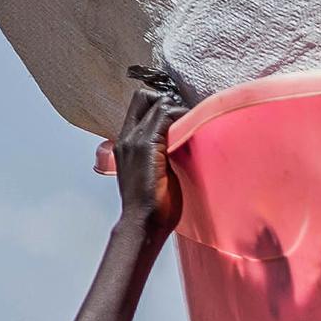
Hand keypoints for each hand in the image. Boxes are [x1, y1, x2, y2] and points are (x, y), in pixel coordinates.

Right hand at [110, 78, 184, 239]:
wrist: (143, 223)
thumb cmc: (153, 206)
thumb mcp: (153, 173)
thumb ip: (159, 156)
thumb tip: (180, 146)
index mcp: (125, 142)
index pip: (139, 105)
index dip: (160, 103)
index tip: (182, 116)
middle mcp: (126, 137)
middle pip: (144, 96)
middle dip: (168, 100)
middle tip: (188, 117)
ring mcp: (135, 140)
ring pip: (157, 103)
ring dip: (179, 109)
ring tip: (195, 124)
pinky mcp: (147, 146)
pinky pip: (165, 117)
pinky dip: (181, 117)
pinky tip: (194, 129)